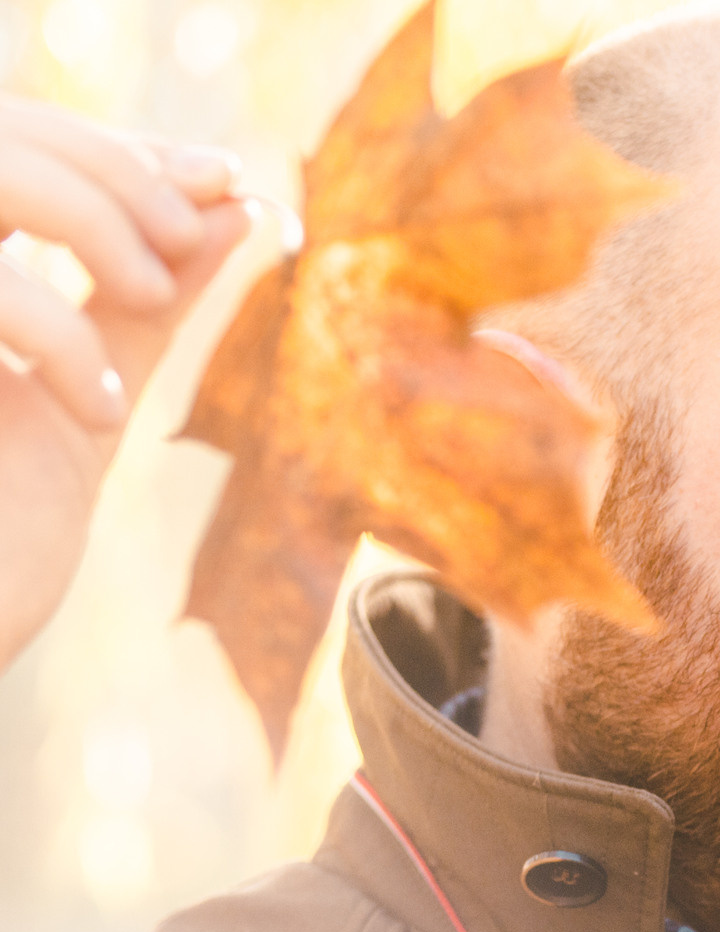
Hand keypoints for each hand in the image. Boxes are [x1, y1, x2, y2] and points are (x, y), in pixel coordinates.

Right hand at [1, 97, 253, 671]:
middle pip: (3, 140)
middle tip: (203, 225)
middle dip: (115, 171)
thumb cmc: (1, 540)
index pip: (20, 146)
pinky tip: (98, 407)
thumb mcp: (84, 404)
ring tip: (149, 298)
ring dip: (89, 218)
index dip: (118, 152)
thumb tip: (233, 208)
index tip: (225, 177)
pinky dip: (57, 334)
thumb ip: (145, 311)